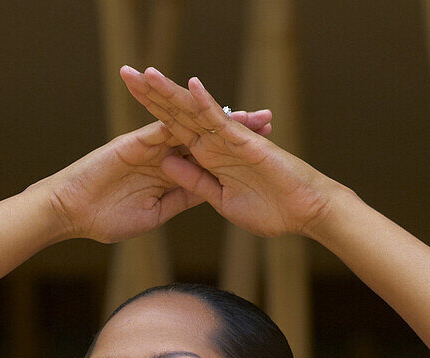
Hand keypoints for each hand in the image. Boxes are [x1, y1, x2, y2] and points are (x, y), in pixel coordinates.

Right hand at [41, 107, 275, 243]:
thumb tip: (208, 194)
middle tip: (268, 121)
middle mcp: (164, 153)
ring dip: (218, 119)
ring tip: (248, 114)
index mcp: (171, 172)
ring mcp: (150, 145)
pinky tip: (209, 109)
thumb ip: (180, 198)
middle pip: (207, 136)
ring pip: (191, 127)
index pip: (210, 159)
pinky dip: (183, 116)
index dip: (236, 153)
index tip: (265, 152)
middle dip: (237, 129)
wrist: (72, 213)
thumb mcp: (155, 214)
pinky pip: (162, 125)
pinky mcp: (135, 141)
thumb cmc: (106, 218)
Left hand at [120, 66, 335, 237]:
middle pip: (177, 114)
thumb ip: (194, 181)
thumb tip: (166, 162)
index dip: (150, 115)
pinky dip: (207, 103)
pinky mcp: (246, 142)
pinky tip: (189, 85)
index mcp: (208, 158)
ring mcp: (230, 140)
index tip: (126, 104)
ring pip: (194, 111)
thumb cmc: (270, 209)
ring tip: (146, 73)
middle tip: (125, 72)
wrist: (303, 213)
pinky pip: (222, 120)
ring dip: (170, 92)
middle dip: (151, 95)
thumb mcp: (220, 200)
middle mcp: (216, 143)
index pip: (172, 131)